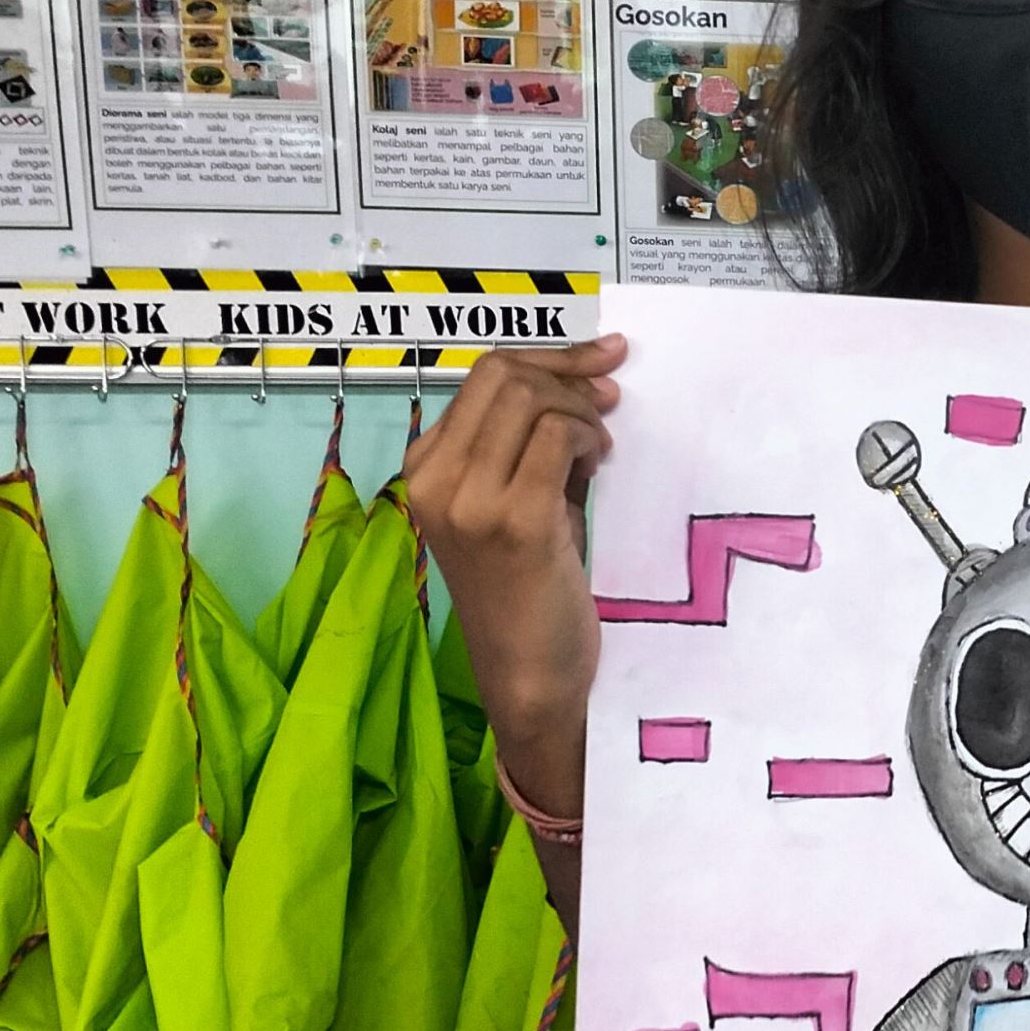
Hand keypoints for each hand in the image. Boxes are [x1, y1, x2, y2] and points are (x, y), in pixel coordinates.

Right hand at [404, 336, 625, 812]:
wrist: (528, 672)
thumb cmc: (528, 589)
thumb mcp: (517, 501)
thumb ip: (531, 443)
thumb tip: (584, 379)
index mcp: (423, 468)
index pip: (481, 375)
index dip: (548, 358)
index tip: (598, 360)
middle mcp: (433, 479)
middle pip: (504, 375)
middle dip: (567, 376)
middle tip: (606, 403)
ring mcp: (468, 500)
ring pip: (531, 399)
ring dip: (580, 411)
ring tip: (598, 449)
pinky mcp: (513, 521)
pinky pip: (555, 438)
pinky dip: (586, 438)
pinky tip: (597, 464)